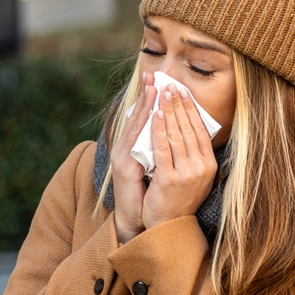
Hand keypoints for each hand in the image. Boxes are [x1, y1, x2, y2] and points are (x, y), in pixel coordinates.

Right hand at [111, 72, 157, 243]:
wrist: (137, 220)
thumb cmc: (148, 194)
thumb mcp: (156, 167)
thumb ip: (159, 150)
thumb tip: (172, 131)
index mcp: (131, 148)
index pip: (142, 118)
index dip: (148, 98)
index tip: (157, 79)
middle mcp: (124, 149)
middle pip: (137, 116)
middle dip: (146, 95)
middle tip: (154, 74)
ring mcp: (123, 157)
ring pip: (135, 125)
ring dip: (145, 104)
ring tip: (153, 86)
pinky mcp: (125, 168)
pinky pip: (137, 142)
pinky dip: (144, 126)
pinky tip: (151, 113)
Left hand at [141, 84, 217, 229]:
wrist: (167, 225)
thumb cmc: (177, 198)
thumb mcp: (193, 175)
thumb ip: (193, 154)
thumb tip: (188, 126)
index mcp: (209, 164)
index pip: (200, 130)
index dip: (191, 109)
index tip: (182, 91)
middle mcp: (202, 168)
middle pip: (189, 128)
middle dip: (179, 104)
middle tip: (171, 85)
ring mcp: (187, 173)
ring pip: (177, 135)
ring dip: (169, 111)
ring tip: (162, 93)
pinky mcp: (170, 179)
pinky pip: (163, 148)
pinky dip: (159, 129)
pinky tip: (155, 115)